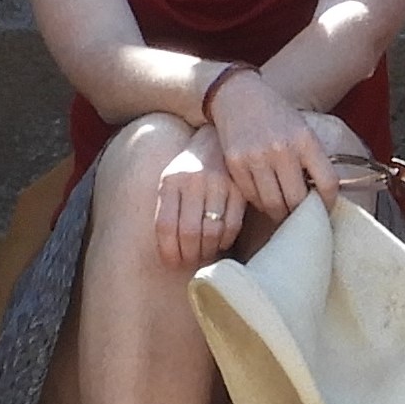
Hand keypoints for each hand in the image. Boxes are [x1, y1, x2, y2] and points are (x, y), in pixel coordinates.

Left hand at [147, 136, 244, 273]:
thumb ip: (167, 209)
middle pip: (188, 232)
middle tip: (190, 261)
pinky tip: (220, 242)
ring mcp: (218, 183)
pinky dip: (225, 241)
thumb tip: (168, 252)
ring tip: (204, 255)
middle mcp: (193, 181)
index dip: (168, 250)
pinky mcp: (239, 188)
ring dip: (207, 251)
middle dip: (189, 254)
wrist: (215, 141)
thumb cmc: (188, 171)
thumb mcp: (170, 182)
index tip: (171, 262)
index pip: (164, 225)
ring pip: (211, 232)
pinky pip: (232, 225)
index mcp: (171, 181)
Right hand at [201, 65, 340, 223]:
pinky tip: (265, 197)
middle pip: (297, 200)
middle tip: (301, 216)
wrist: (238, 97)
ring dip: (280, 213)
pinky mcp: (236, 164)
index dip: (329, 202)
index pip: (327, 183)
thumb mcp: (302, 130)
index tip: (325, 208)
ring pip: (273, 204)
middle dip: (301, 214)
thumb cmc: (276, 116)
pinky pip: (252, 197)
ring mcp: (256, 157)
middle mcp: (282, 149)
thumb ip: (312, 159)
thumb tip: (320, 197)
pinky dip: (260, 203)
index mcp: (305, 140)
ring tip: (284, 211)